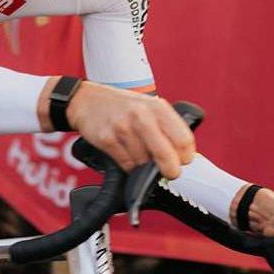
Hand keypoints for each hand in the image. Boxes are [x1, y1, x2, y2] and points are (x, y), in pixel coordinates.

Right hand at [50, 80, 195, 178]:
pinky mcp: (107, 139)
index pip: (183, 138)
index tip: (183, 161)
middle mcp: (141, 115)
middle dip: (171, 169)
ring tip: (138, 152)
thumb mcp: (148, 106)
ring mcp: (123, 127)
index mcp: (158, 107)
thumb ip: (165, 127)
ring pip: (144, 162)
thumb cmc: (122, 106)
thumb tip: (182, 156)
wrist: (86, 100)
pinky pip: (126, 163)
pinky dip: (129, 165)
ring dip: (144, 165)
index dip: (186, 155)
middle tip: (170, 173)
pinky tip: (125, 153)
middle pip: (165, 153)